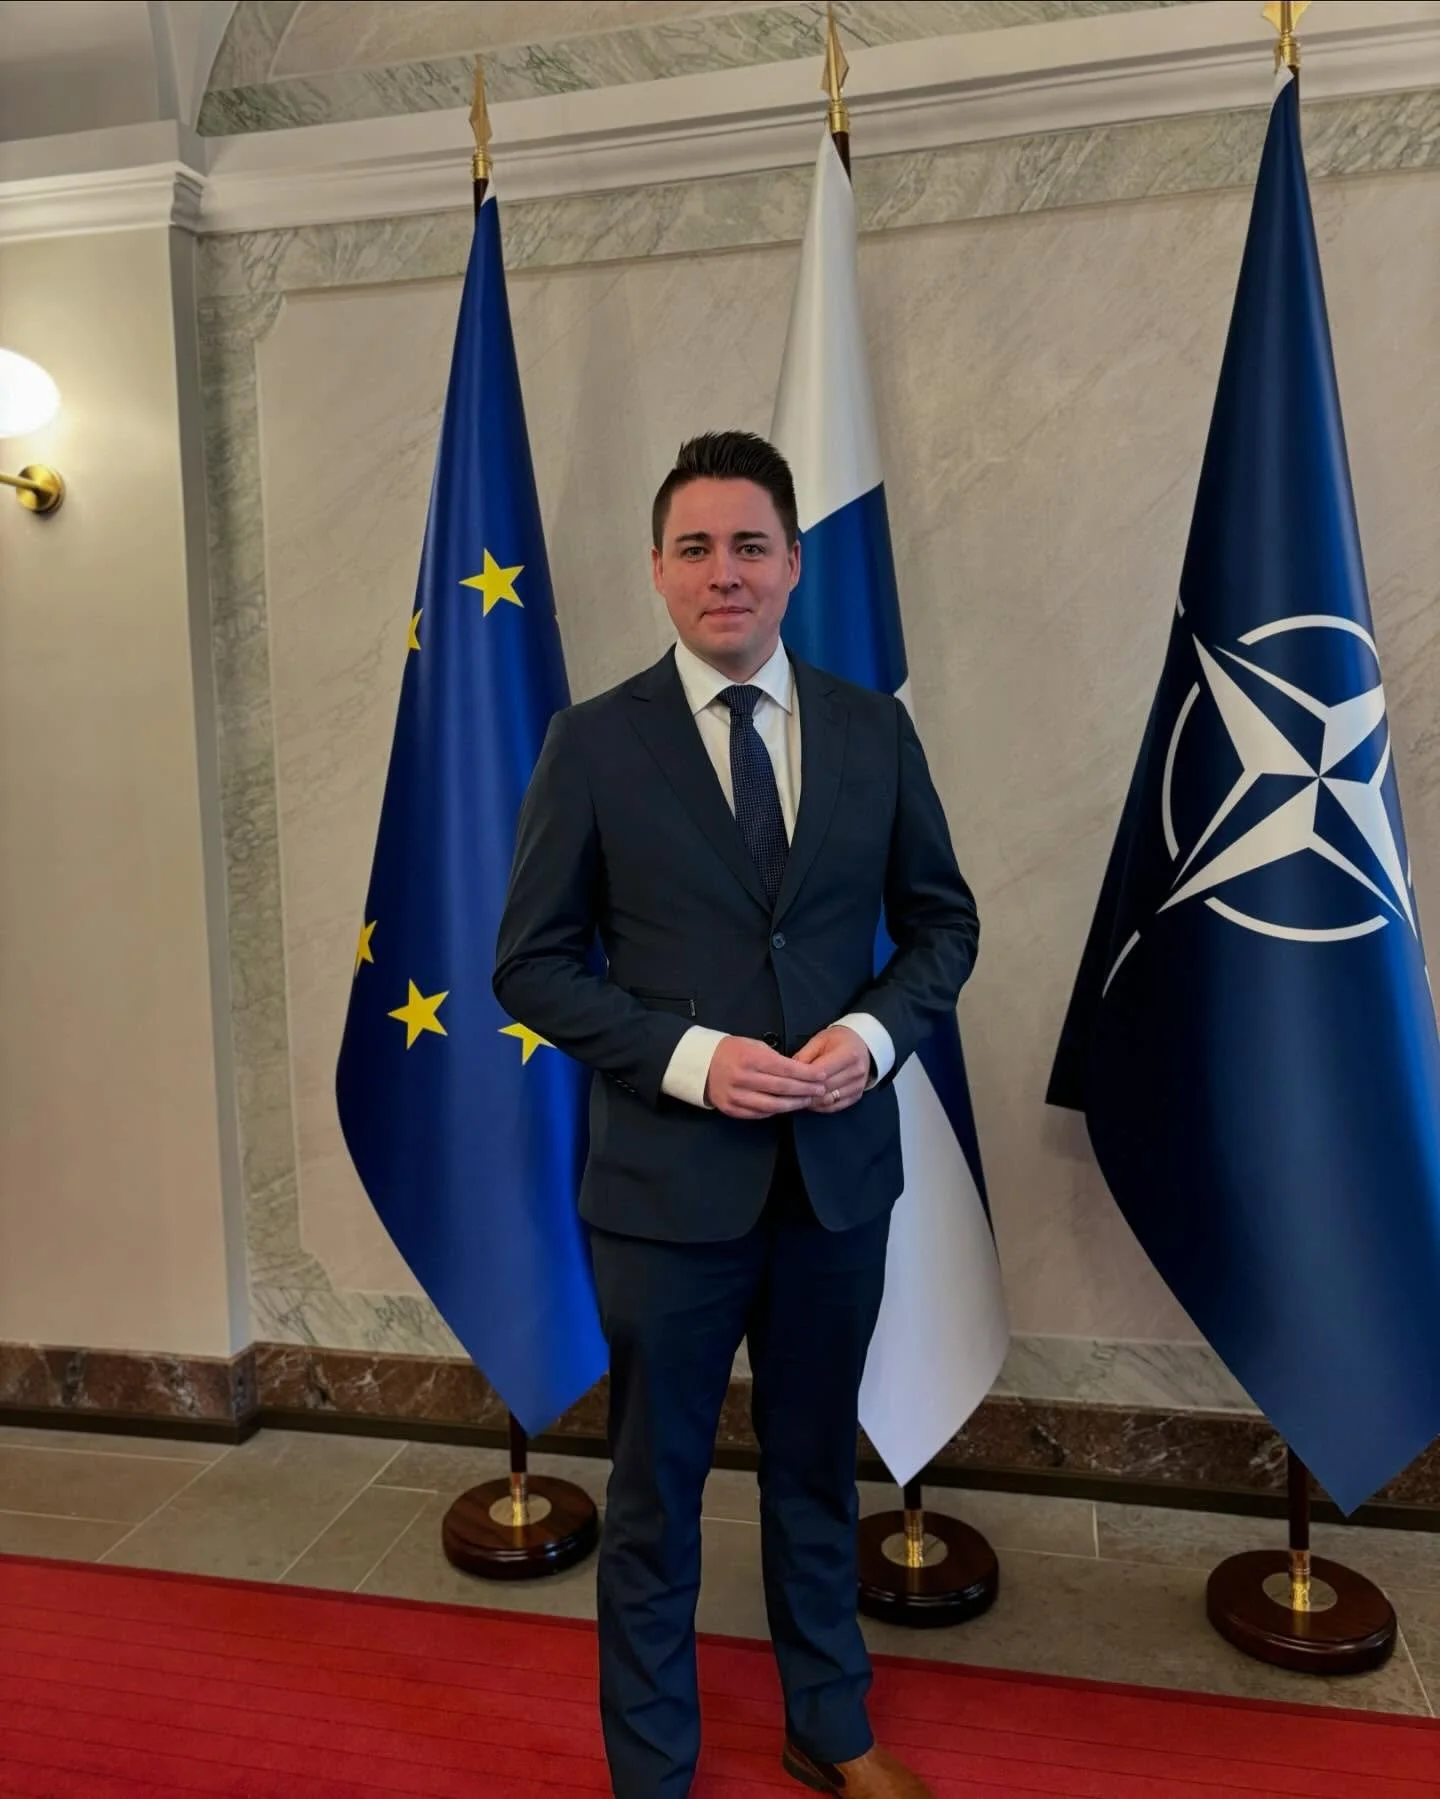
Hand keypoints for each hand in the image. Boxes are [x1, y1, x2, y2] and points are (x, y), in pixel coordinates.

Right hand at [704, 1036, 829, 1119]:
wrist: (701, 1064)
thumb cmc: (731, 1051)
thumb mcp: (753, 1045)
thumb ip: (774, 1059)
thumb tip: (798, 1072)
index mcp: (750, 1058)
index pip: (785, 1068)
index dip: (806, 1074)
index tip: (821, 1075)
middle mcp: (742, 1078)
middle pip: (782, 1088)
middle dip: (805, 1090)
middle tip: (820, 1090)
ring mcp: (736, 1096)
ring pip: (772, 1105)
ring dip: (794, 1104)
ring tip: (807, 1100)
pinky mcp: (732, 1109)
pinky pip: (759, 1113)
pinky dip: (775, 1111)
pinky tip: (787, 1107)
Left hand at [793, 1025, 871, 1113]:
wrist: (860, 1045)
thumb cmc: (840, 1041)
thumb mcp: (819, 1040)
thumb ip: (804, 1055)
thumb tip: (789, 1070)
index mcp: (848, 1054)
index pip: (822, 1072)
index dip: (804, 1078)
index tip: (790, 1080)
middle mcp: (856, 1071)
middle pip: (825, 1087)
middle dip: (805, 1091)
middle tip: (789, 1091)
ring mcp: (858, 1085)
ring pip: (828, 1100)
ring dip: (811, 1101)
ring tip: (798, 1096)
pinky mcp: (856, 1095)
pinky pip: (834, 1107)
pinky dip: (820, 1106)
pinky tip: (810, 1101)